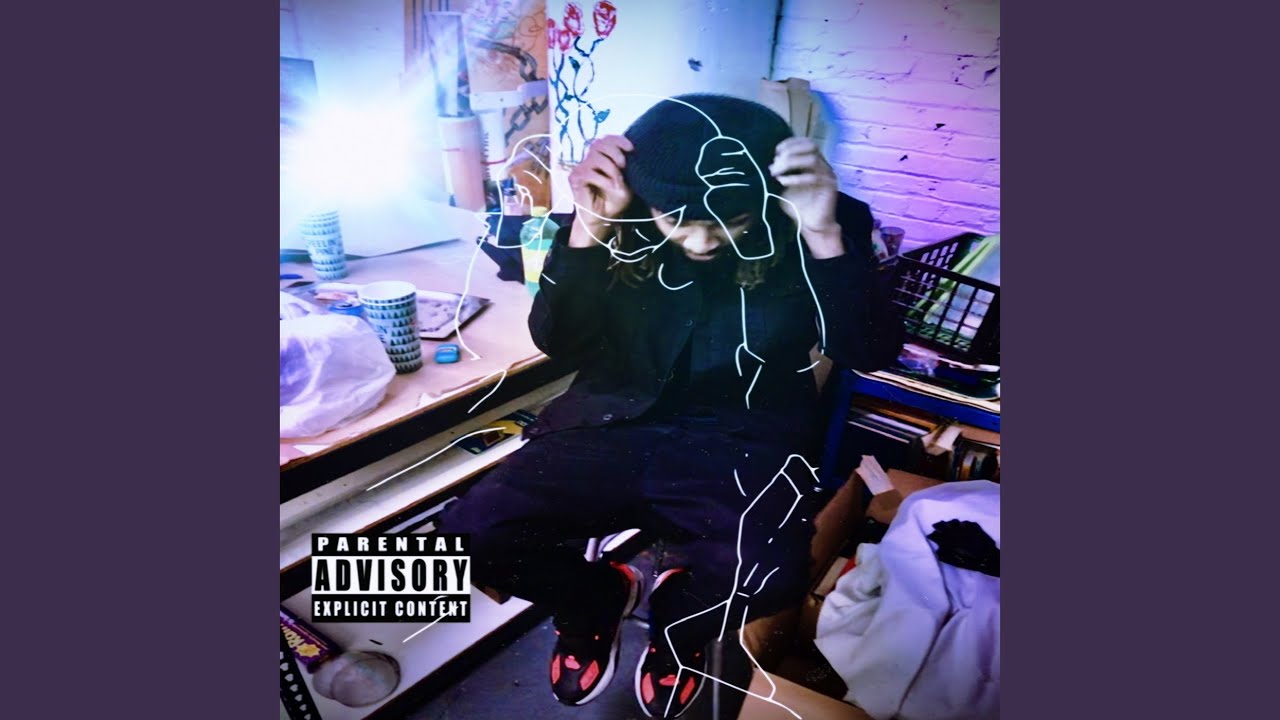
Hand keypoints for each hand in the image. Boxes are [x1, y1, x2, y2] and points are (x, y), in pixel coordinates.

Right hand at [567, 135, 633, 247]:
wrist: (603, 219)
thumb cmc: (615, 200)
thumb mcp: (626, 180)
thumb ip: (625, 165)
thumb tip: (629, 151)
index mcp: (601, 157)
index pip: (606, 139)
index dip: (619, 140)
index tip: (631, 149)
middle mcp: (589, 159)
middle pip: (599, 143)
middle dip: (615, 152)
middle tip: (624, 166)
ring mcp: (580, 168)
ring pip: (596, 157)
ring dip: (611, 169)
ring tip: (617, 183)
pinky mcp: (574, 178)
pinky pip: (589, 172)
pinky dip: (603, 179)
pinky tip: (610, 187)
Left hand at [770, 137, 843, 258]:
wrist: (812, 225)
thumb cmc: (797, 206)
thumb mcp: (783, 187)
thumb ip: (779, 174)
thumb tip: (768, 164)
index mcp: (813, 162)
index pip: (806, 142)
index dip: (791, 143)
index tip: (776, 150)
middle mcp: (822, 165)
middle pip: (811, 146)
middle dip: (790, 151)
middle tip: (774, 163)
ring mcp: (828, 175)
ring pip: (812, 159)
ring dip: (791, 163)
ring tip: (776, 172)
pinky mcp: (830, 187)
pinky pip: (813, 178)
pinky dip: (795, 178)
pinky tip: (783, 182)